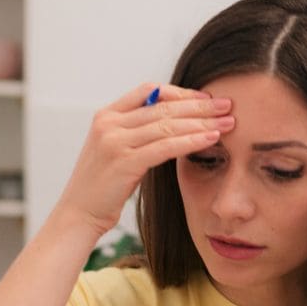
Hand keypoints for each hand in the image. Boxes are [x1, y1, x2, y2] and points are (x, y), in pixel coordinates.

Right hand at [51, 82, 234, 237]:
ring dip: (202, 122)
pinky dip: (192, 140)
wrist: (79, 214)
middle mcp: (109, 123)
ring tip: (228, 122)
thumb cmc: (103, 187)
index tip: (206, 98)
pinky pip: (166, 146)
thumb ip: (138, 133)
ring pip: (168, 124)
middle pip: (163, 106)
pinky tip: (211, 139)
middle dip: (199, 105)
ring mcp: (115, 141)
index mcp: (106, 115)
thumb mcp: (117, 151)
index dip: (181, 93)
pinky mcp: (124, 161)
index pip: (149, 91)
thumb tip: (174, 124)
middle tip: (228, 105)